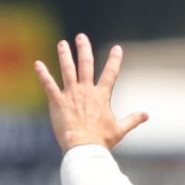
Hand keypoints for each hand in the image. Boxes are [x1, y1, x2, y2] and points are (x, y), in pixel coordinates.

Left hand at [35, 33, 149, 152]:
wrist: (84, 147)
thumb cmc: (101, 140)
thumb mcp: (120, 129)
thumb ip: (133, 120)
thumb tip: (147, 115)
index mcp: (102, 95)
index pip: (110, 73)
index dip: (114, 60)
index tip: (117, 48)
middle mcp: (86, 90)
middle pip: (86, 64)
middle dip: (84, 49)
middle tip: (81, 37)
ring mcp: (71, 94)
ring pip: (67, 69)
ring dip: (65, 55)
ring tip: (62, 44)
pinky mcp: (58, 102)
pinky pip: (49, 85)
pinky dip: (43, 74)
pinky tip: (37, 64)